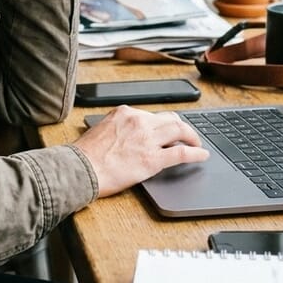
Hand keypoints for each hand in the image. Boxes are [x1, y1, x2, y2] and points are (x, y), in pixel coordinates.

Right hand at [72, 105, 209, 197]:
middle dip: (182, 127)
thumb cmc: (85, 155)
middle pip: (171, 118)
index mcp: (125, 113)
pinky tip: (202, 155)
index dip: (163, 124)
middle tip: (188, 135)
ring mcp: (147, 140)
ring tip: (198, 144)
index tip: (168, 129)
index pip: (152, 114)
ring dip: (192, 137)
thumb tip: (127, 136)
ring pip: (180, 130)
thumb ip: (119, 128)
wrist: (80, 169)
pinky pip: (182, 153)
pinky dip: (196, 153)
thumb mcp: (101, 129)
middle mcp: (139, 121)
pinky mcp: (153, 159)